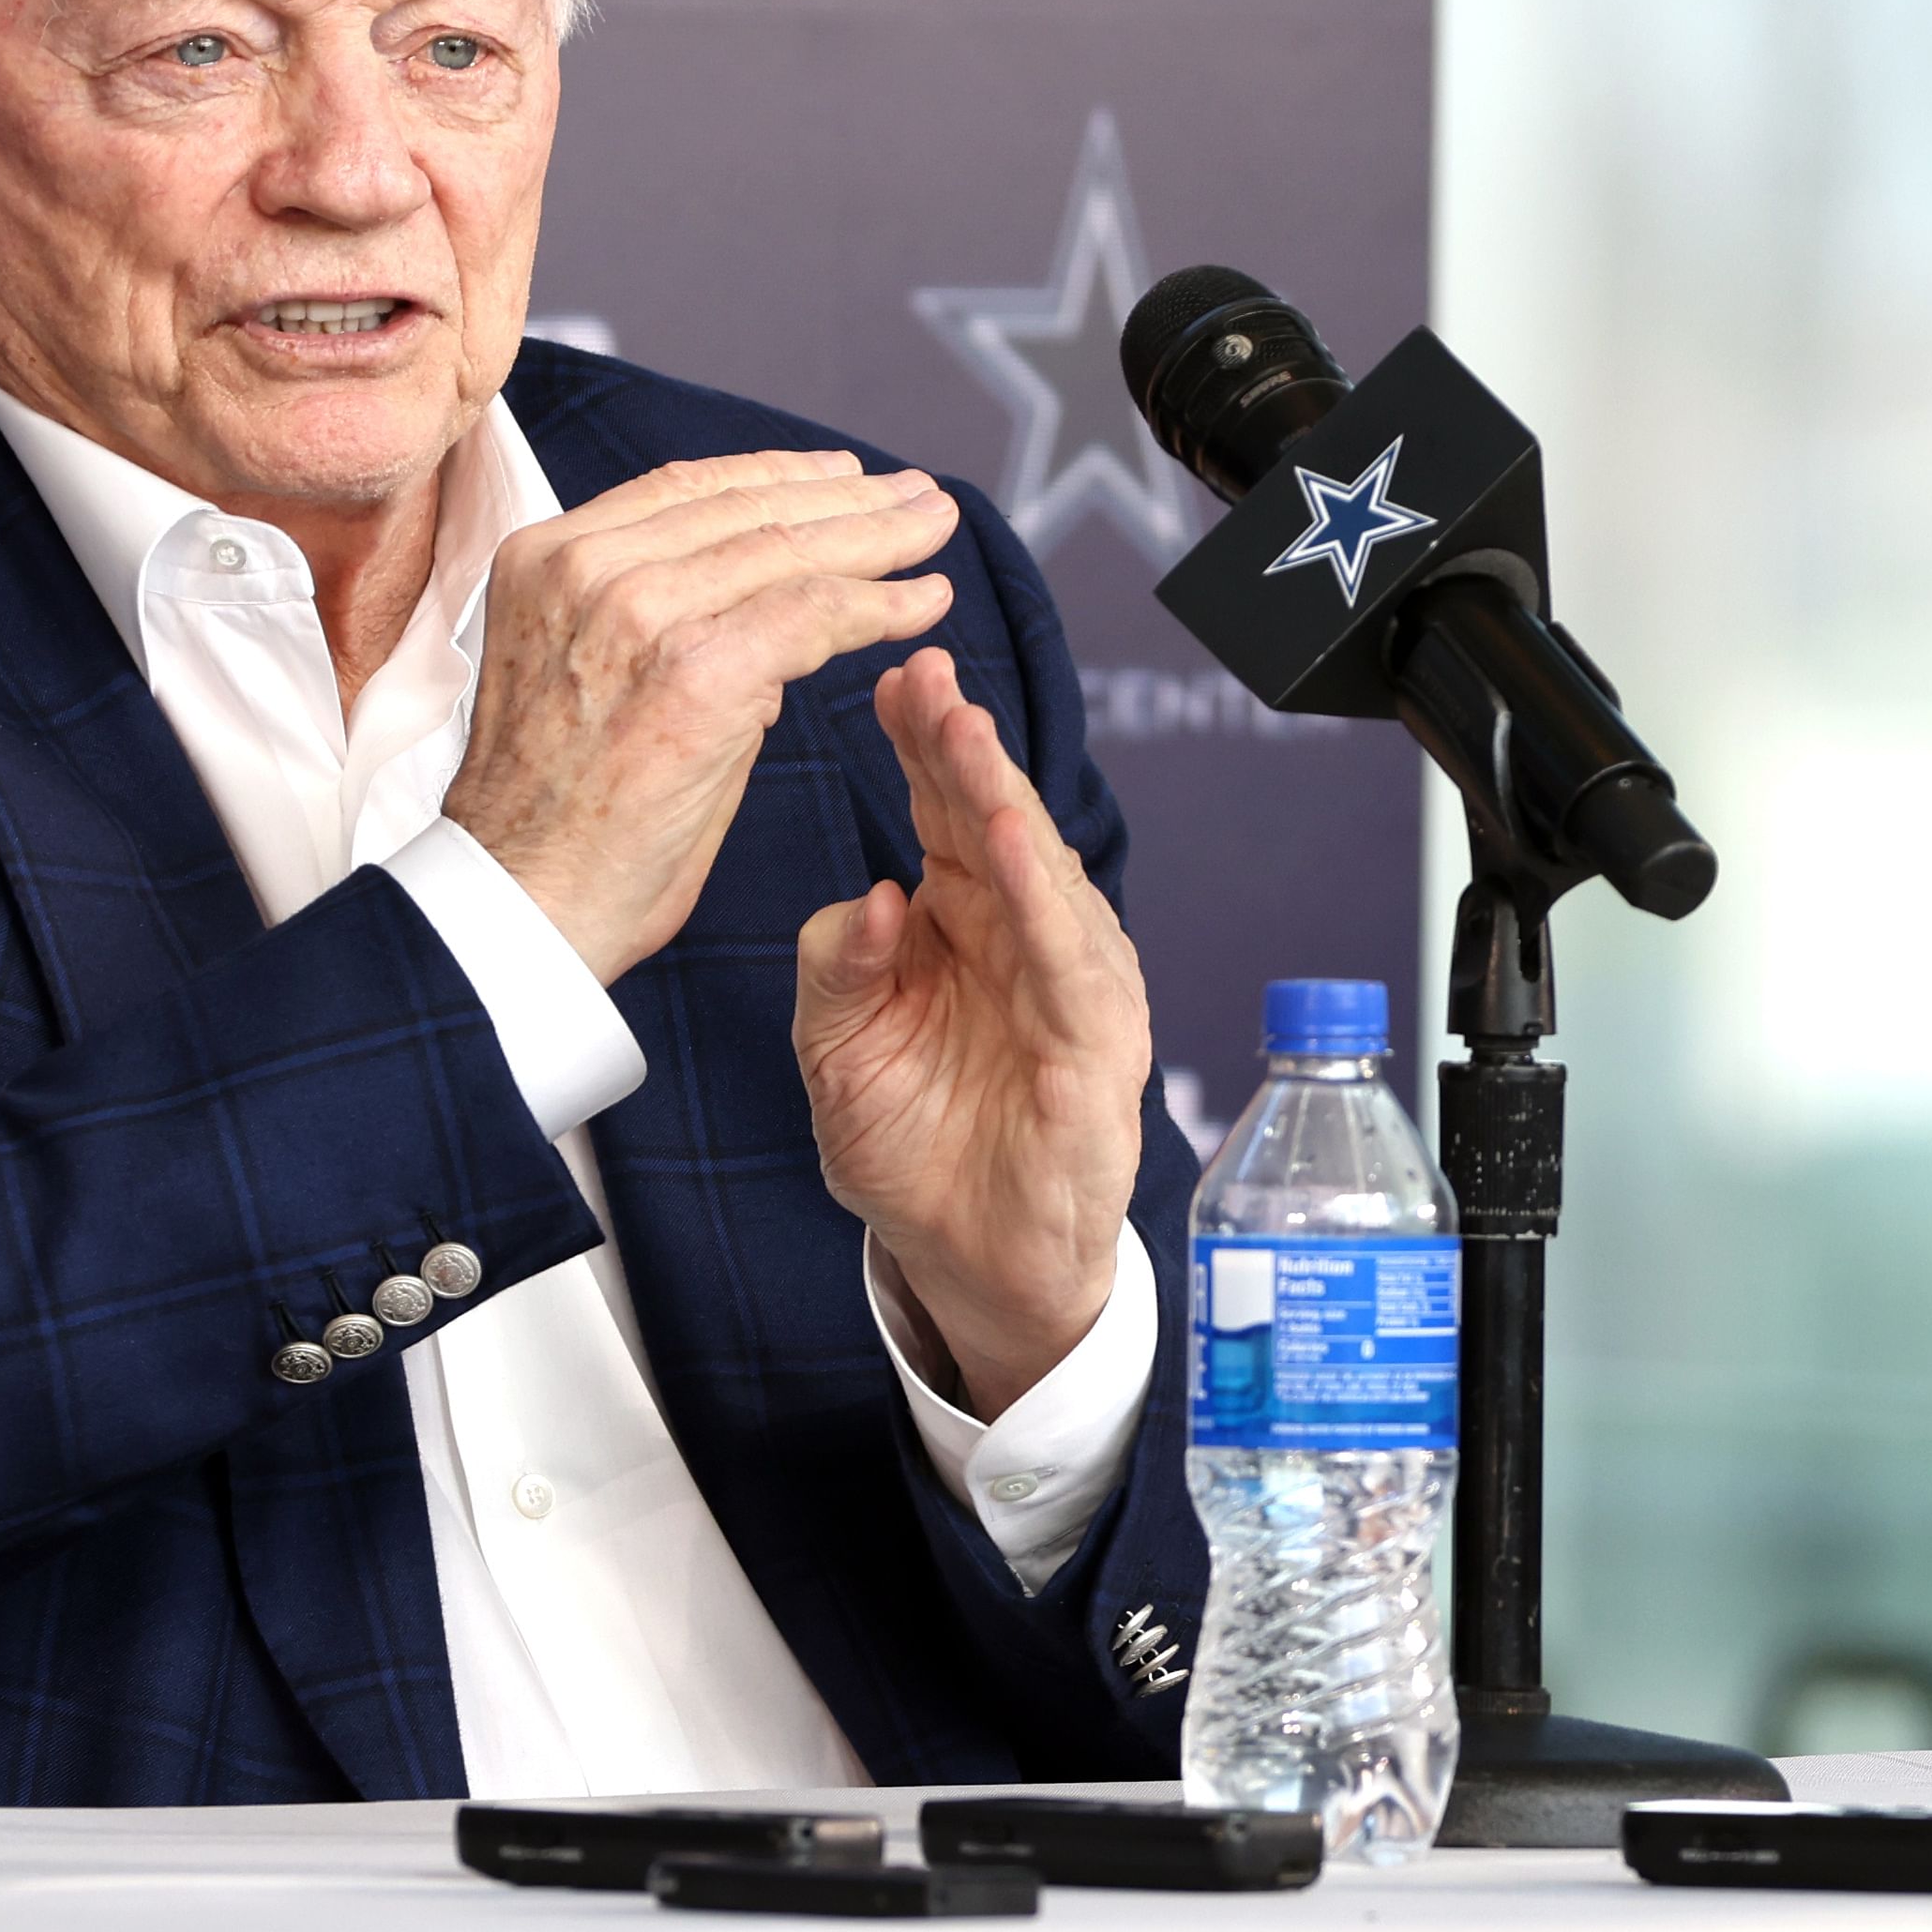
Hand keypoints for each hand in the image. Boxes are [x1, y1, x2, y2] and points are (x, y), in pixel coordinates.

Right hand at [449, 452, 959, 983]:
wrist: (518, 905)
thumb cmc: (559, 822)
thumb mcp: (586, 678)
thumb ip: (664, 628)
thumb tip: (761, 619)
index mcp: (547, 557)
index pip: (685, 488)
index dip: (778, 476)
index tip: (843, 476)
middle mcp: (585, 565)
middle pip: (745, 507)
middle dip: (848, 499)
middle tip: (919, 495)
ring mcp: (637, 611)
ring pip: (788, 549)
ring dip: (880, 539)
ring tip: (939, 528)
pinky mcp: (696, 671)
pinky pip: (814, 613)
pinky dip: (882, 605)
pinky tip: (928, 600)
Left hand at [792, 647, 1149, 1419]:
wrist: (967, 1256)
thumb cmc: (912, 1143)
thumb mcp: (836, 1048)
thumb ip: (836, 968)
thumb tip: (864, 897)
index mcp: (960, 918)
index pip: (941, 808)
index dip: (920, 742)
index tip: (891, 675)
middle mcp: (1021, 934)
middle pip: (992, 819)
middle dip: (961, 745)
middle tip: (928, 675)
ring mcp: (1067, 982)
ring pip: (1037, 874)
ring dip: (1001, 800)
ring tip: (965, 735)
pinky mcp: (1096, 1043)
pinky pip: (1069, 960)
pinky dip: (1041, 902)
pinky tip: (1010, 846)